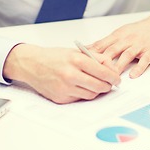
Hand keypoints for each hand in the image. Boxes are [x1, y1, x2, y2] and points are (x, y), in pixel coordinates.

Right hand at [3, 44, 120, 103]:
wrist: (32, 64)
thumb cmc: (54, 56)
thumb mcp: (75, 51)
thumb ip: (95, 57)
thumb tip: (111, 66)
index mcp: (76, 60)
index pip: (103, 72)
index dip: (113, 77)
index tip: (117, 79)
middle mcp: (71, 75)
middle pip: (99, 86)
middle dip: (108, 86)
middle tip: (110, 84)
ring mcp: (65, 88)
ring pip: (91, 94)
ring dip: (97, 90)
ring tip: (97, 84)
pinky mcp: (61, 98)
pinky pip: (79, 98)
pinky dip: (84, 93)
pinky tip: (82, 86)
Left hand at [90, 10, 149, 78]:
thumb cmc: (138, 31)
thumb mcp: (121, 33)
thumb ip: (106, 42)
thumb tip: (88, 50)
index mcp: (118, 36)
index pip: (102, 44)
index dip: (91, 53)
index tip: (81, 60)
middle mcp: (127, 39)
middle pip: (112, 51)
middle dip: (102, 62)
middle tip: (93, 73)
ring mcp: (139, 45)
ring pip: (126, 56)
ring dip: (118, 66)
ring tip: (111, 78)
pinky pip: (144, 60)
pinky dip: (138, 68)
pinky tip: (133, 75)